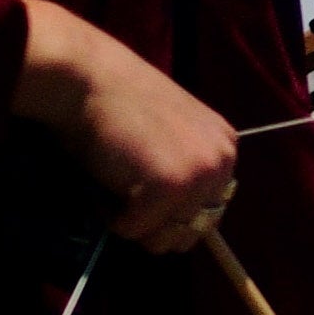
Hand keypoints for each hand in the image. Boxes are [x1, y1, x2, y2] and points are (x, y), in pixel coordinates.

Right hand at [14, 0, 238, 251]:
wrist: (88, 76)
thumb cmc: (116, 103)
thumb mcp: (171, 137)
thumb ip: (185, 171)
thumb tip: (181, 228)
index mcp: (225, 146)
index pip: (210, 211)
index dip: (172, 211)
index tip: (145, 188)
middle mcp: (222, 161)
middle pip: (193, 232)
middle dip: (156, 223)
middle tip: (127, 189)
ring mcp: (198, 175)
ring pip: (166, 238)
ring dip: (135, 222)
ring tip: (117, 182)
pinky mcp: (169, 187)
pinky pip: (135, 230)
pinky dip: (112, 216)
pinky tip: (105, 180)